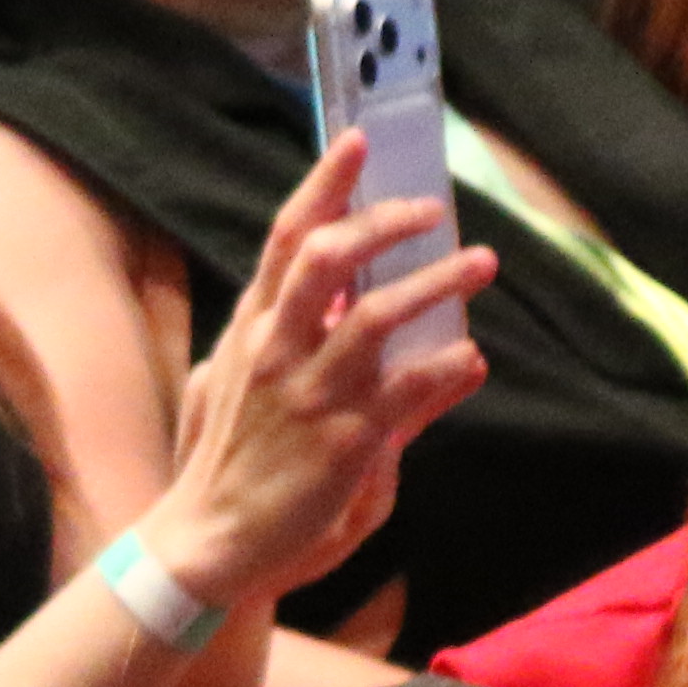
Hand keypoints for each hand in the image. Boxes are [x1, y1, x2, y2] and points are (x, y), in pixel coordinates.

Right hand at [143, 128, 492, 614]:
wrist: (208, 544)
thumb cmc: (228, 464)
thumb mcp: (238, 387)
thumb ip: (286, 343)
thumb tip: (338, 307)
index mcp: (252, 329)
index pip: (287, 238)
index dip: (324, 184)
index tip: (356, 142)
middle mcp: (277, 350)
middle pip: (330, 256)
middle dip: (385, 222)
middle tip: (433, 211)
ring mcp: (310, 394)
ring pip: (379, 314)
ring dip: (437, 282)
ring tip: (480, 264)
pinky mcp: (344, 443)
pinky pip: (408, 391)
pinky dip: (445, 368)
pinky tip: (469, 359)